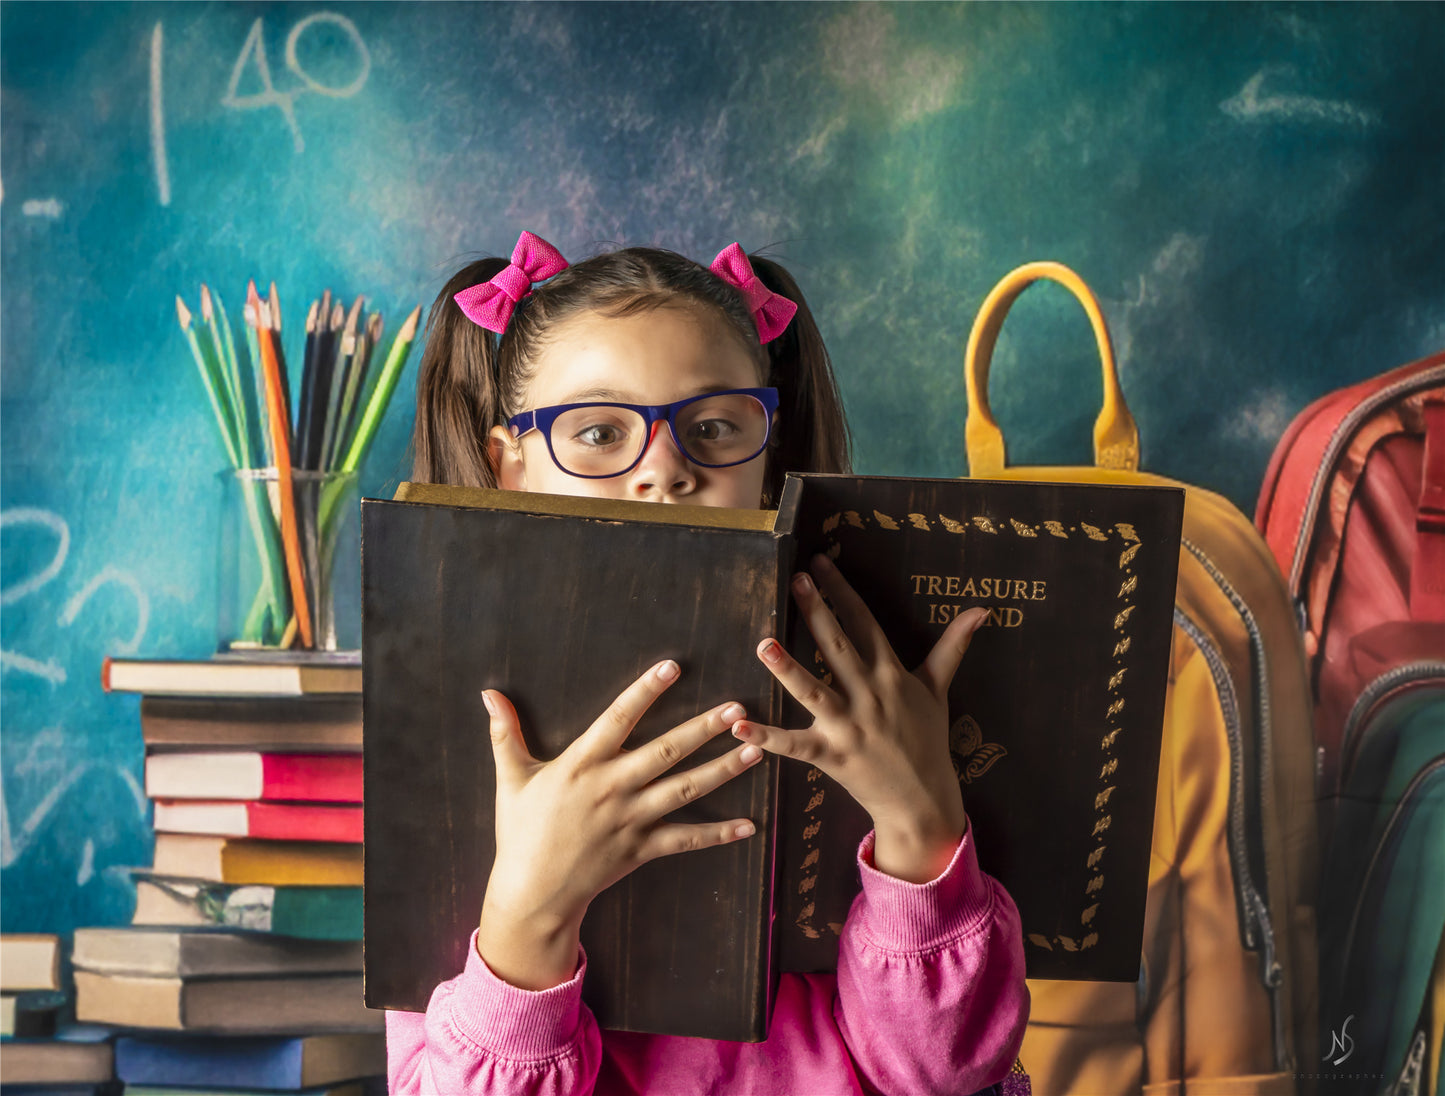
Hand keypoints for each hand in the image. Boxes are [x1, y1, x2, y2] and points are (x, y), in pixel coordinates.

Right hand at [476, 660, 762, 989]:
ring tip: (756, 748)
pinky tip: (750, 826)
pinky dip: (718, 834)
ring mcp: (630, 820)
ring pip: (684, 790)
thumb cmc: (520, 831)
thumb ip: (506, 733)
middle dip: (703, 728)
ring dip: (723, 769)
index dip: (645, 691)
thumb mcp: (511, 779)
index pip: (618, 718)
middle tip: (738, 707)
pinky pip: (686, 840)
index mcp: (581, 764)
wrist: (532, 892)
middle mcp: (611, 789)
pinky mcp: (642, 850)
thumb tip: (487, 693)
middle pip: (665, 752)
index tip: (673, 666)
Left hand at [733, 554, 988, 883]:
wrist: (923, 798)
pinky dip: (767, 737)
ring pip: (814, 691)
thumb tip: (982, 609)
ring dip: (788, 669)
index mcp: (891, 674)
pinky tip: (740, 725)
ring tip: (763, 644)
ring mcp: (849, 727)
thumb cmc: (927, 740)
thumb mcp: (938, 690)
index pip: (864, 623)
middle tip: (796, 581)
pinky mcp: (832, 756)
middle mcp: (869, 695)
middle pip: (838, 647)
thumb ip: (952, 646)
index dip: (842, 592)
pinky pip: (794, 745)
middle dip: (816, 612)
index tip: (821, 564)